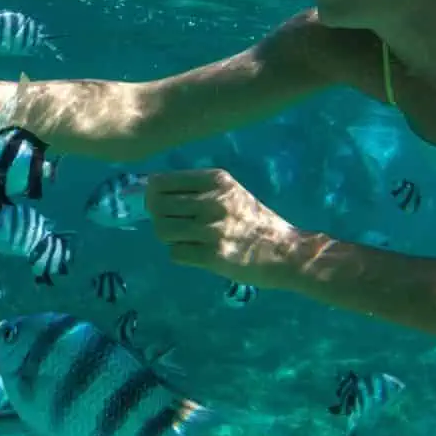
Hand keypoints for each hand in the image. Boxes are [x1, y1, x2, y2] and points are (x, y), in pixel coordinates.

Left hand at [147, 168, 296, 283]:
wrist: (284, 251)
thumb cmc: (253, 220)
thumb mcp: (230, 192)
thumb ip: (196, 189)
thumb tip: (151, 191)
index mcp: (216, 180)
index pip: (161, 182)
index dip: (153, 193)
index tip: (157, 201)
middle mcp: (213, 200)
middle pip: (157, 206)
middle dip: (158, 216)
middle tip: (171, 222)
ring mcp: (212, 228)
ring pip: (162, 230)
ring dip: (168, 236)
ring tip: (184, 238)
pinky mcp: (213, 255)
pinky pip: (175, 253)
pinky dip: (180, 254)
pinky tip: (196, 252)